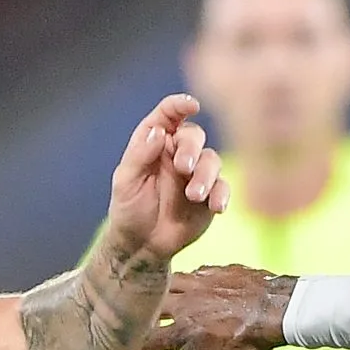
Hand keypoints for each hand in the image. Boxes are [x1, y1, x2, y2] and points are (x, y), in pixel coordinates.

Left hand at [102, 95, 226, 265]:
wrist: (142, 244)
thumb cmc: (129, 208)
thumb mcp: (126, 180)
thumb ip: (140, 154)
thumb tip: (160, 131)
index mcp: (156, 142)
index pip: (168, 115)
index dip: (179, 105)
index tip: (191, 105)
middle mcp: (179, 153)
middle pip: (194, 136)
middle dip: (192, 149)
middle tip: (184, 168)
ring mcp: (197, 174)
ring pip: (212, 160)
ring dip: (206, 175)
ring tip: (194, 195)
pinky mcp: (210, 195)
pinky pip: (223, 188)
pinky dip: (222, 194)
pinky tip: (217, 206)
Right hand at [138, 266, 294, 349]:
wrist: (277, 311)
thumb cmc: (244, 345)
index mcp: (177, 331)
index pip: (142, 341)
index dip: (126, 346)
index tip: (114, 349)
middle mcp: (181, 304)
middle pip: (149, 307)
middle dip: (137, 314)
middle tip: (128, 317)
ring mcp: (199, 283)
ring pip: (167, 285)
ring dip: (158, 292)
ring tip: (151, 297)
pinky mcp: (216, 271)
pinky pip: (193, 272)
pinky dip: (186, 280)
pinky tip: (188, 283)